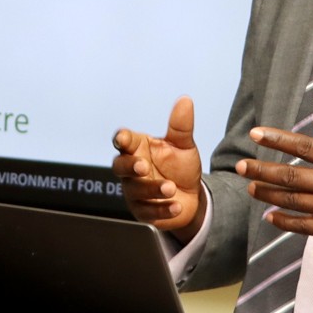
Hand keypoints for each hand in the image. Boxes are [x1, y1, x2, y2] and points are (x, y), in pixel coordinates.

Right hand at [111, 96, 204, 239]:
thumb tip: (185, 100)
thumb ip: (181, 126)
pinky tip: (176, 206)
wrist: (193, 197)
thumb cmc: (181, 167)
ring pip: (135, 190)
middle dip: (129, 166)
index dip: (121, 139)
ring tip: (171, 188)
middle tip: (144, 167)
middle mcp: (132, 170)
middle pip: (120, 166)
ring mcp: (134, 191)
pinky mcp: (143, 212)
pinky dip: (162, 210)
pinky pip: (148, 212)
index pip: (124, 141)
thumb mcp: (184, 146)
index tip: (123, 139)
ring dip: (152, 189)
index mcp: (138, 148)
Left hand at [235, 101, 312, 250]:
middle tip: (240, 166)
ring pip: (291, 201)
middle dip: (261, 170)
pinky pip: (304, 227)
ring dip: (267, 194)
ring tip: (250, 187)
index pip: (302, 145)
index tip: (256, 134)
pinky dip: (284, 222)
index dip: (276, 139)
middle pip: (289, 176)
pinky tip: (270, 216)